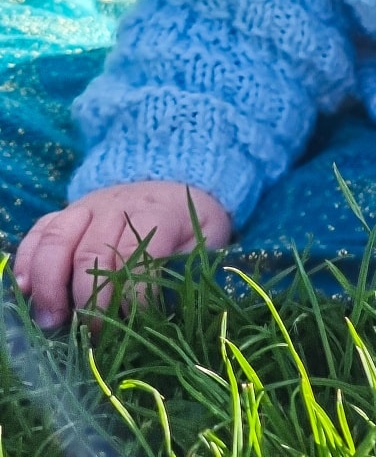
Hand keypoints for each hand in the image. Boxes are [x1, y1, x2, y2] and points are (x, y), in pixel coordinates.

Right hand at [13, 181, 231, 328]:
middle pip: (93, 252)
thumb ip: (188, 270)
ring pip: (58, 239)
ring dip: (50, 284)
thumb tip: (168, 315)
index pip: (139, 255)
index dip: (135, 296)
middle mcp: (118, 205)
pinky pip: (39, 231)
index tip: (135, 326)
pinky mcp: (67, 212)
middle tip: (92, 335)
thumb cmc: (190, 225)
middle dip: (90, 301)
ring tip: (53, 321)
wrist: (175, 185)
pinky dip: (26, 260)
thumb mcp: (205, 242)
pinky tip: (24, 291)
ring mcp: (88, 206)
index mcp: (158, 211)